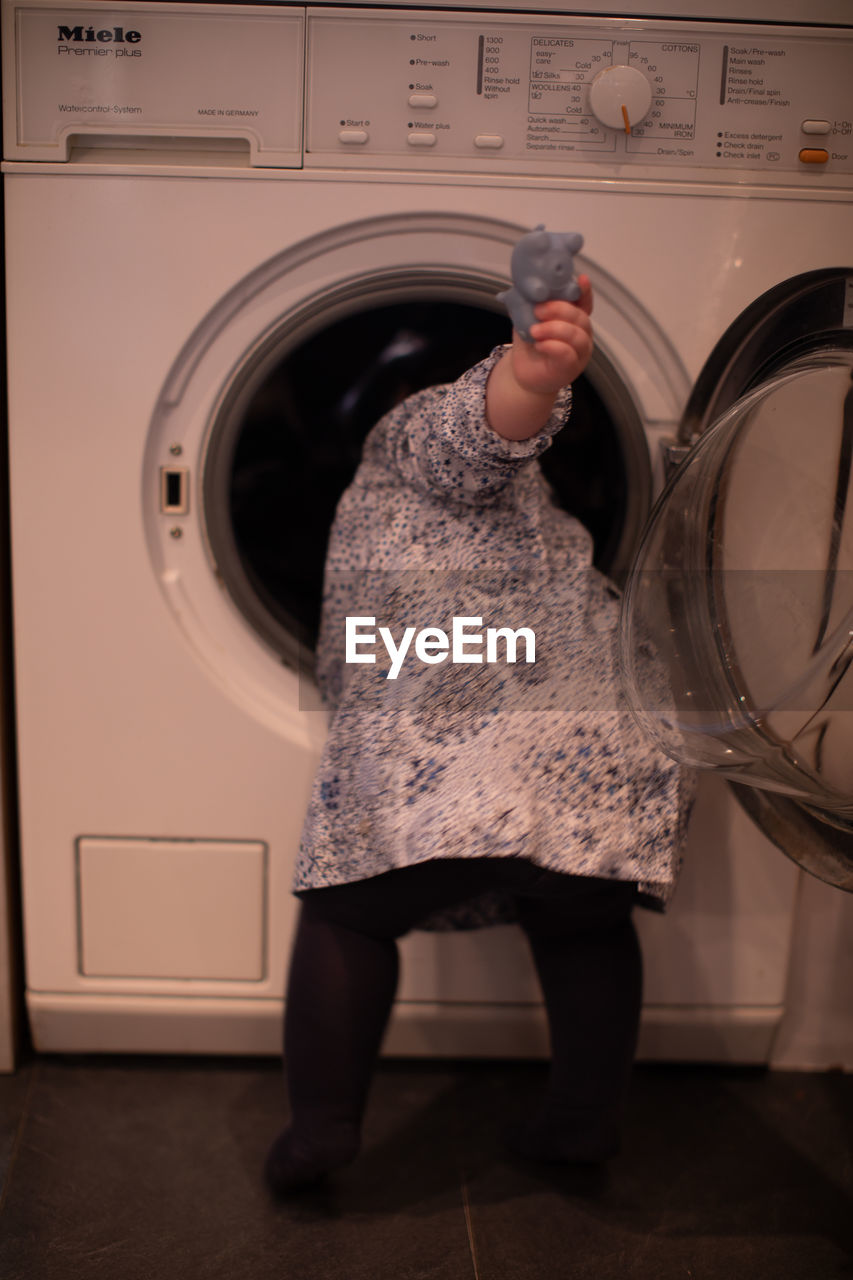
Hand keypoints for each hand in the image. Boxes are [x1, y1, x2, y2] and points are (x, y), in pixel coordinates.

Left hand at [510, 276, 593, 396]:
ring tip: (534, 330)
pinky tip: (539, 344)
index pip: (585, 303)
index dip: (585, 292)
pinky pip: (568, 354)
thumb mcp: (528, 319)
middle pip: (581, 317)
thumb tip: (523, 288)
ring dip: (554, 329)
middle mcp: (582, 335)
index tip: (582, 279)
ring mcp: (579, 353)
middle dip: (560, 310)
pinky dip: (553, 346)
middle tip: (538, 310)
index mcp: (574, 320)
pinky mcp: (570, 369)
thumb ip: (531, 304)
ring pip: (577, 336)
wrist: (524, 373)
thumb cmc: (530, 345)